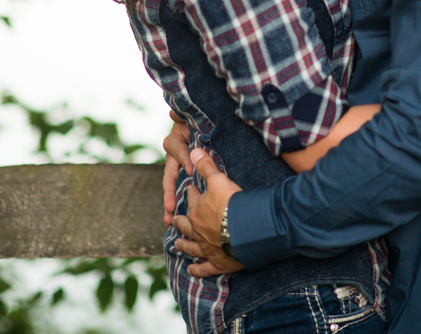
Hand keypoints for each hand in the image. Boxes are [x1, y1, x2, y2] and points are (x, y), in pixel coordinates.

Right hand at [163, 111, 191, 225]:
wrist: (209, 123)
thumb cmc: (198, 119)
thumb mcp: (191, 118)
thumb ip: (181, 116)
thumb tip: (173, 113)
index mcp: (175, 140)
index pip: (176, 149)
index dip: (183, 158)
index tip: (191, 169)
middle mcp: (174, 155)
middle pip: (168, 174)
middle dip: (168, 192)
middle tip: (169, 207)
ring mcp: (179, 165)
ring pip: (171, 185)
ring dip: (170, 202)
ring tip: (168, 220)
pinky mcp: (187, 172)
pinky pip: (181, 187)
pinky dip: (178, 201)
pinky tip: (177, 217)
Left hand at [172, 148, 243, 277]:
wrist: (245, 231)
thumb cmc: (232, 204)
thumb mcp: (219, 180)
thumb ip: (206, 166)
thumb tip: (193, 150)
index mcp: (198, 210)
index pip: (192, 198)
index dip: (191, 192)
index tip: (190, 189)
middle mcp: (198, 230)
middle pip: (186, 224)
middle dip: (180, 220)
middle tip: (174, 219)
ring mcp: (205, 248)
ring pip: (190, 246)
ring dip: (183, 245)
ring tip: (176, 244)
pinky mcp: (216, 263)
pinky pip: (203, 268)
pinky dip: (196, 270)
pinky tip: (191, 270)